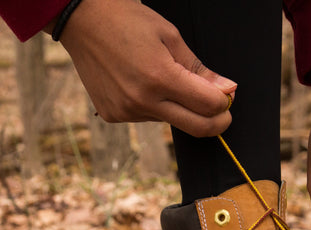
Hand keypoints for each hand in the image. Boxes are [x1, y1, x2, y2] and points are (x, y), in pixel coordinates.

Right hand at [58, 0, 235, 136]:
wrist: (83, 22)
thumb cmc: (128, 21)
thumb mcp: (171, 36)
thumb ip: (199, 69)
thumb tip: (226, 89)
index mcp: (161, 77)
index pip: (209, 106)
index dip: (225, 103)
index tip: (227, 95)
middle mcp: (143, 101)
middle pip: (196, 127)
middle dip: (216, 122)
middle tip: (222, 111)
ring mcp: (126, 112)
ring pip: (169, 121)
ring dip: (178, 107)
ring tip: (162, 78)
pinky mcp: (113, 116)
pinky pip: (146, 118)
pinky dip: (153, 106)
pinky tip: (139, 83)